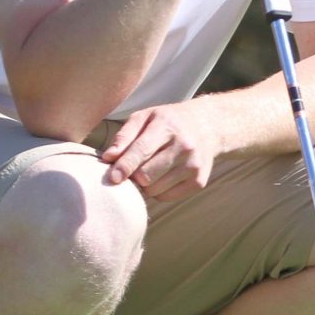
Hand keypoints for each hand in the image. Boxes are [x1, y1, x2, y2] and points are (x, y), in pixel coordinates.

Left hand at [101, 103, 217, 201]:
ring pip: (154, 190)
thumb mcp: (145, 117)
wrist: (207, 126)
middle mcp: (184, 146)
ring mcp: (193, 166)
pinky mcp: (198, 182)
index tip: (112, 177)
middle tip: (131, 168)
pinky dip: (157, 191)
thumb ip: (124, 136)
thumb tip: (107, 158)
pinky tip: (162, 175)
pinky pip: (166, 197)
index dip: (125, 166)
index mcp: (167, 125)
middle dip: (133, 175)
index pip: (142, 150)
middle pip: (147, 175)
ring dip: (144, 184)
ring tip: (148, 169)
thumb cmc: (168, 121)